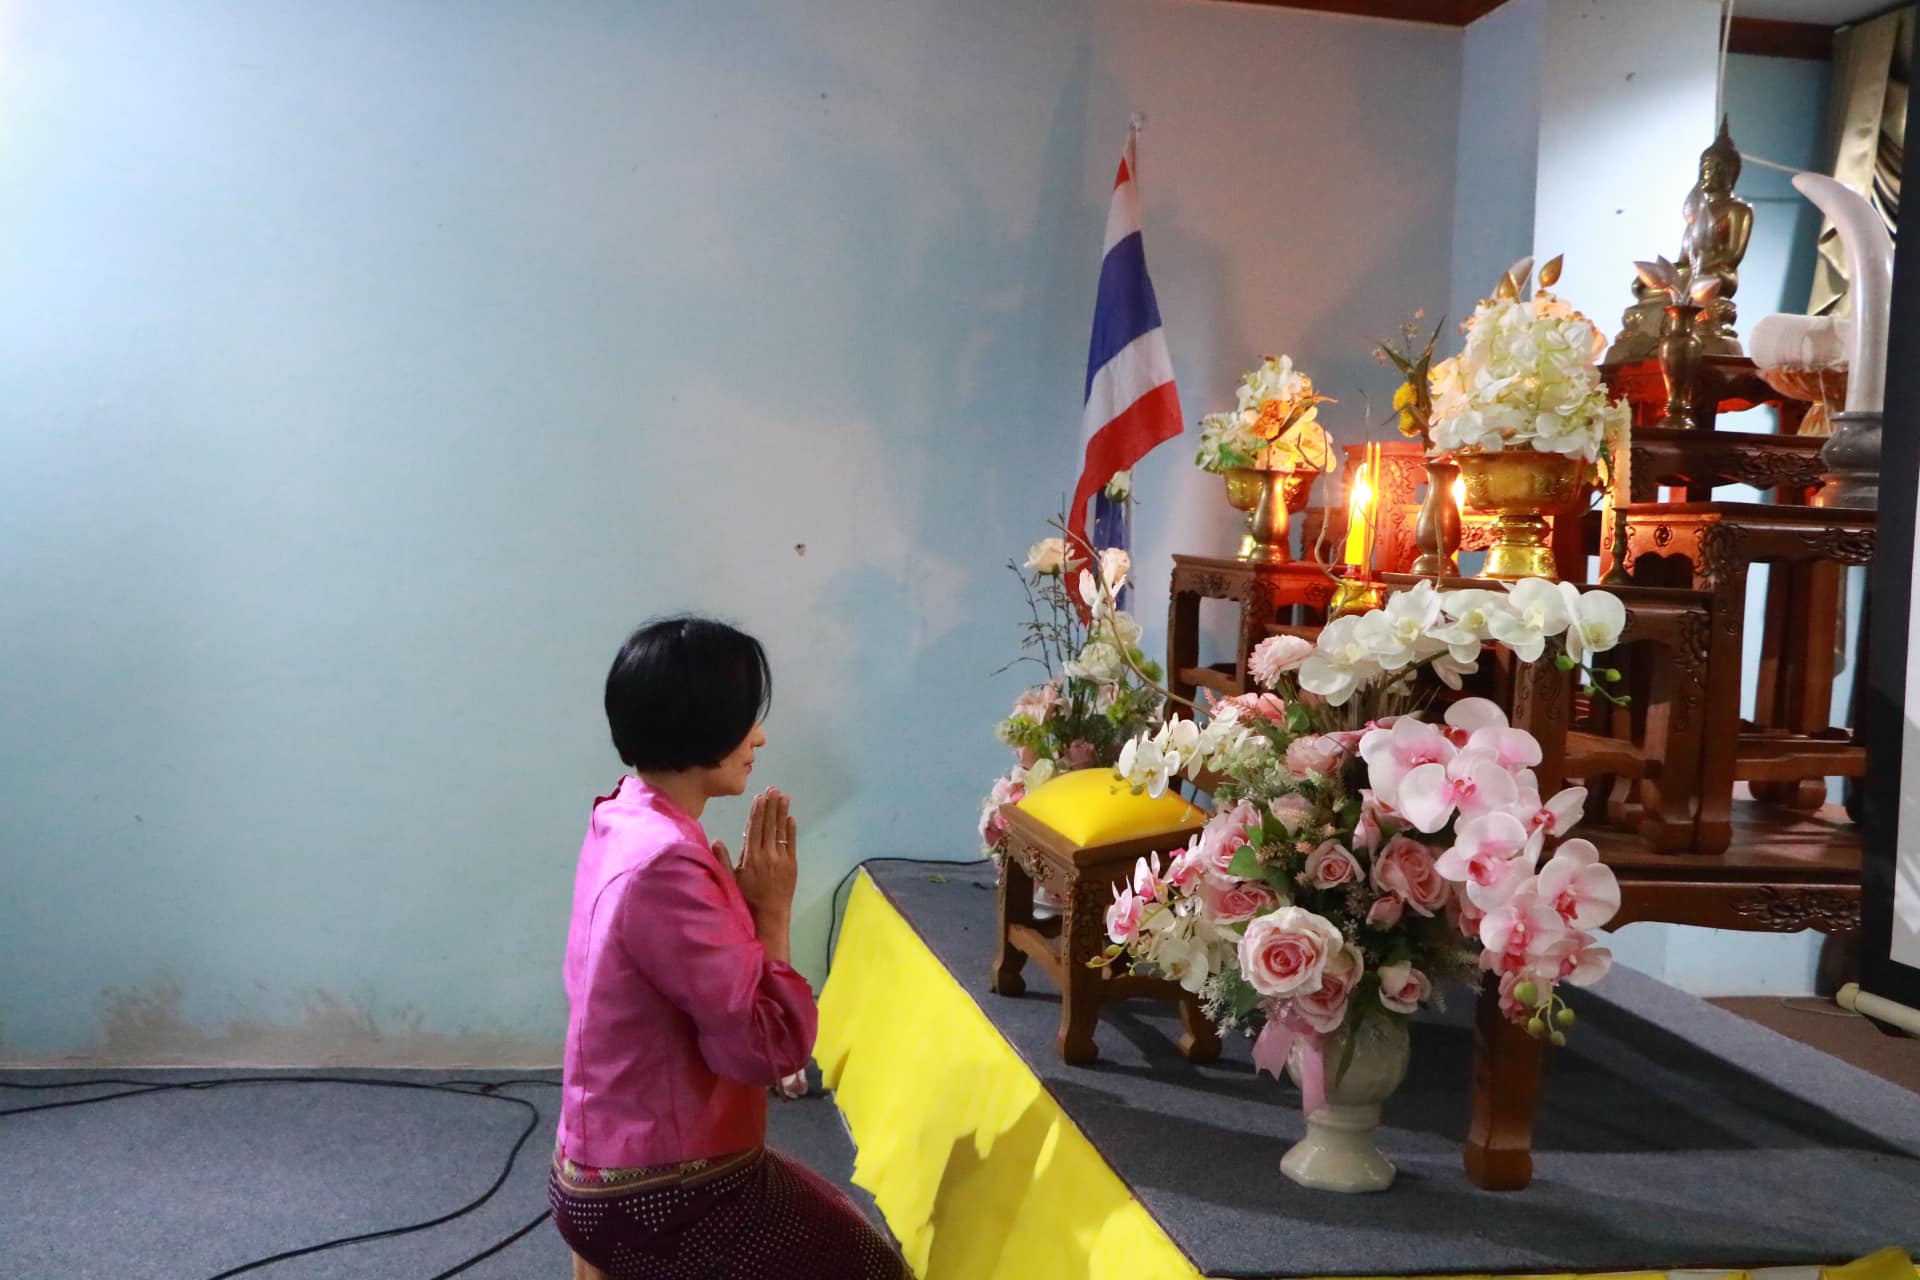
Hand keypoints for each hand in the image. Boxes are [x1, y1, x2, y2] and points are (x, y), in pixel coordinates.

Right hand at [733, 788, 797, 929]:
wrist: (768, 916)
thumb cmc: (746, 899)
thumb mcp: (730, 880)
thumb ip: (723, 860)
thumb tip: (716, 840)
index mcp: (751, 857)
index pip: (754, 828)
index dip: (757, 812)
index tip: (759, 797)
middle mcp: (767, 855)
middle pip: (768, 825)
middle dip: (770, 806)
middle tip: (772, 789)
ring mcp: (781, 859)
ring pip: (781, 831)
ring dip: (782, 813)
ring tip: (783, 797)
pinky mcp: (792, 865)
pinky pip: (792, 843)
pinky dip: (791, 830)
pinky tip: (791, 817)